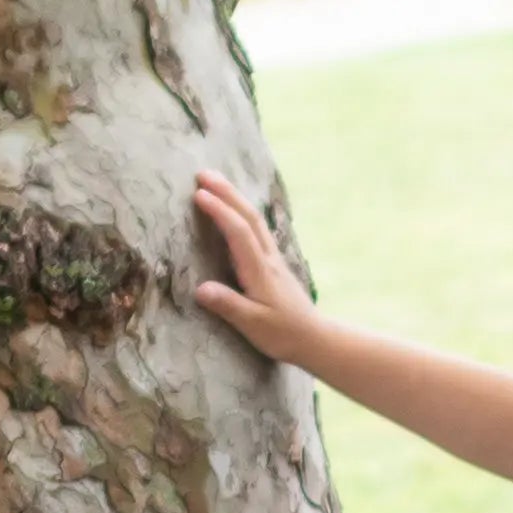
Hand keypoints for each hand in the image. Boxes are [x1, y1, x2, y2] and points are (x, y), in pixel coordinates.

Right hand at [192, 171, 318, 362]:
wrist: (314, 338)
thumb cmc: (283, 334)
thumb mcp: (254, 325)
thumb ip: (229, 306)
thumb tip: (201, 289)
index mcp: (260, 270)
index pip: (239, 233)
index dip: (220, 212)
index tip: (199, 194)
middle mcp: (268, 258)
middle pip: (249, 217)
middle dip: (227, 193)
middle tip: (202, 174)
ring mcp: (273, 258)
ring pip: (255, 220)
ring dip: (235, 198)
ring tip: (215, 182)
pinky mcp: (274, 263)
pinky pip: (257, 229)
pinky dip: (243, 212)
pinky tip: (236, 208)